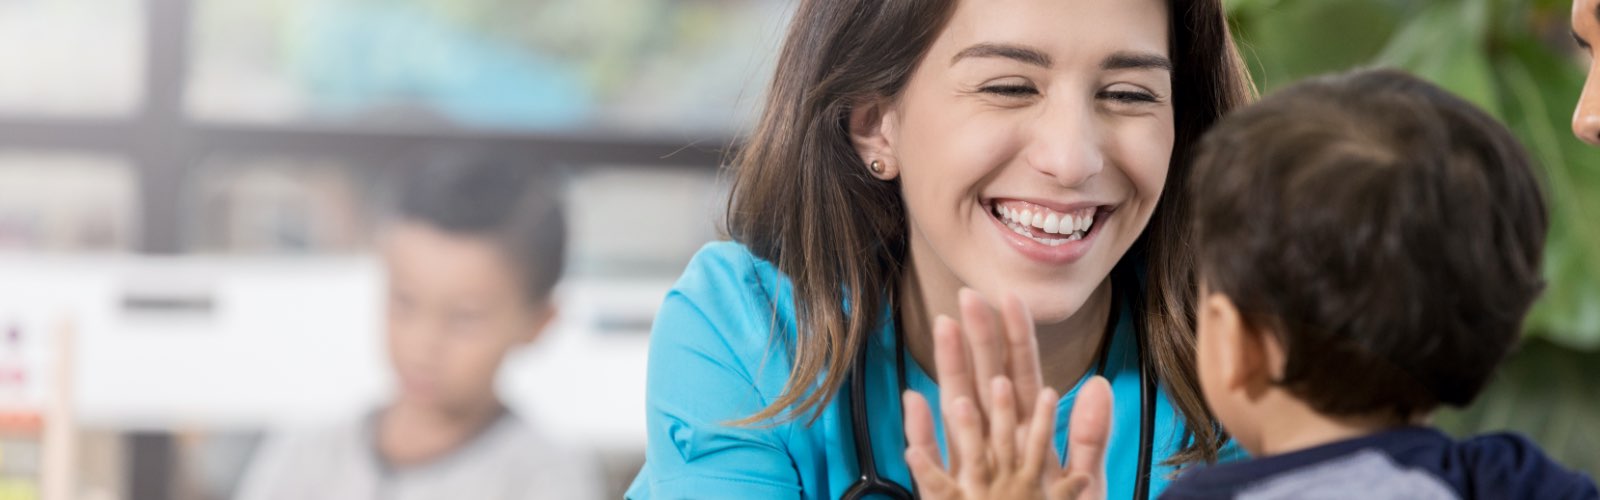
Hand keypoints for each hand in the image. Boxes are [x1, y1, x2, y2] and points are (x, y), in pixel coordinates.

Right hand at [901, 289, 1111, 499]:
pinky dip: (923, 436)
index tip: (1009, 298)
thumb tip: (1097, 385)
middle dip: (976, 338)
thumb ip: (1088, 437)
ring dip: (951, 372)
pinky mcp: (951, 493)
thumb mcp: (1083, 485)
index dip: (1016, 338)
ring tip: (945, 335)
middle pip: (983, 381)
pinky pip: (934, 464)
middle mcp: (995, 443)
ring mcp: (971, 468)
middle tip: (966, 297)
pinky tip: (915, 404)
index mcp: (1027, 435)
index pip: (1020, 376)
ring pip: (957, 411)